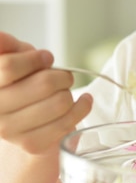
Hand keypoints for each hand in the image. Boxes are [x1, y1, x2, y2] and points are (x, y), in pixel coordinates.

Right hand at [0, 32, 92, 153]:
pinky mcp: (31, 144)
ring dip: (70, 93)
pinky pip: (66, 124)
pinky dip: (81, 109)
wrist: (23, 114)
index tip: (47, 58)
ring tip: (66, 90)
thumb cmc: (20, 79)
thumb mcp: (13, 55)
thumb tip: (1, 37)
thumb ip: (6, 45)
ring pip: (59, 103)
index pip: (10, 67)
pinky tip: (81, 102)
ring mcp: (10, 131)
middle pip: (43, 85)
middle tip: (63, 76)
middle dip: (61, 76)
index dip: (35, 59)